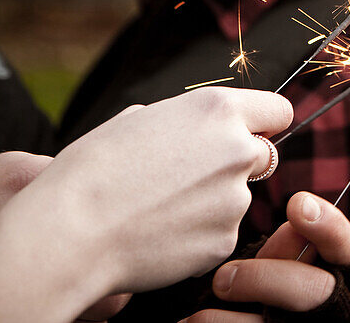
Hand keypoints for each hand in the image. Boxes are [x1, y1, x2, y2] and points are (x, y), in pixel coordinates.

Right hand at [0, 87, 291, 322]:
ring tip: (159, 209)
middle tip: (191, 178)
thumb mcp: (140, 119)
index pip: (278, 110)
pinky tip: (160, 233)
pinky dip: (198, 234)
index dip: (266, 122)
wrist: (70, 231)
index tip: (257, 131)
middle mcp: (238, 150)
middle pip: (263, 155)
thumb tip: (203, 128)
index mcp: (217, 110)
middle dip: (238, 164)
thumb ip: (188, 120)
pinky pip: (220, 232)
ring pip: (237, 197)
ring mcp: (235, 198)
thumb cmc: (94, 170)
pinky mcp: (225, 240)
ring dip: (212, 202)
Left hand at [182, 192, 349, 321]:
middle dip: (263, 278)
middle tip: (223, 278)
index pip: (347, 247)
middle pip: (313, 289)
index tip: (297, 204)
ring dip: (220, 317)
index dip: (328, 226)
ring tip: (196, 317)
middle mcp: (335, 309)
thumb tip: (291, 224)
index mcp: (342, 278)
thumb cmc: (275, 298)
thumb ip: (287, 251)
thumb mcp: (284, 272)